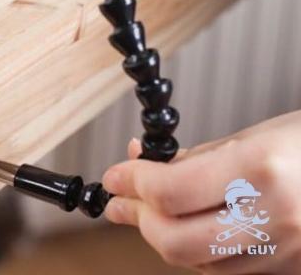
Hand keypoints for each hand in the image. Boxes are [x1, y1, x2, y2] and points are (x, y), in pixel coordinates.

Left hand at [103, 111, 300, 272]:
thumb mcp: (252, 136)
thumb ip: (194, 157)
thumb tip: (142, 165)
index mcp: (260, 171)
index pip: (172, 191)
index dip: (132, 183)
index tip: (113, 176)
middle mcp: (274, 218)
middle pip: (176, 242)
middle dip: (139, 220)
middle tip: (122, 199)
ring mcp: (287, 253)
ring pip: (198, 262)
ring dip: (163, 235)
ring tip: (150, 209)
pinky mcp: (291, 271)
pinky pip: (227, 271)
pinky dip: (197, 250)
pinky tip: (190, 225)